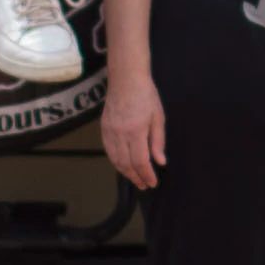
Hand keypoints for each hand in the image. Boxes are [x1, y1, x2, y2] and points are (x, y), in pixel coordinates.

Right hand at [100, 72, 167, 189]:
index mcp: (136, 131)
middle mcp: (120, 134)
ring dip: (125, 172)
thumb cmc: (146, 95)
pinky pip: (108, 151)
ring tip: (135, 179)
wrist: (126, 79)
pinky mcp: (104, 128)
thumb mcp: (158, 117)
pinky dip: (115, 162)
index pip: (140, 161)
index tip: (153, 183)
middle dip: (136, 177)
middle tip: (144, 185)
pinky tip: (122, 166)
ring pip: (115, 159)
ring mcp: (110, 131)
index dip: (146, 175)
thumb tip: (160, 161)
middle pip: (126, 164)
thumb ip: (158, 141)